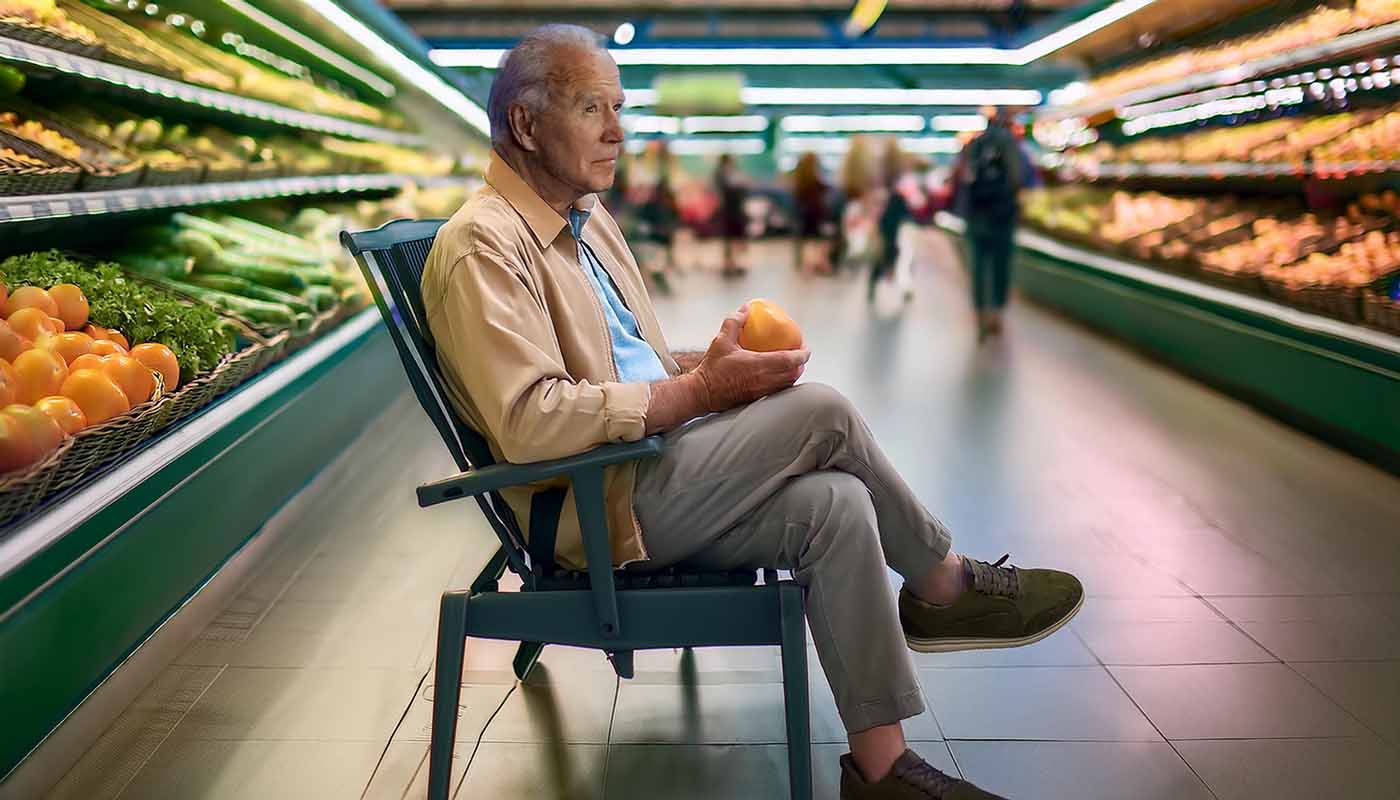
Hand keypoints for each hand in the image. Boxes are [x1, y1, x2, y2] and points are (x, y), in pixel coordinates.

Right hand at [692, 305, 809, 412]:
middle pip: (793, 374)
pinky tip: (779, 377)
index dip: (802, 354)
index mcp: (758, 365)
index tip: (806, 348)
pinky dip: (784, 383)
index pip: (789, 360)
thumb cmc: (712, 368)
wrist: (702, 393)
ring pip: (787, 384)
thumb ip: (734, 322)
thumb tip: (746, 309)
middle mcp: (764, 379)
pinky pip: (778, 390)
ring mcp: (761, 391)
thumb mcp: (722, 341)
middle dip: (801, 365)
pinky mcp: (757, 398)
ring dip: (793, 374)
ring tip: (793, 366)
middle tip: (801, 355)